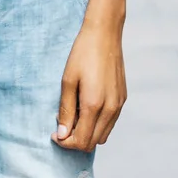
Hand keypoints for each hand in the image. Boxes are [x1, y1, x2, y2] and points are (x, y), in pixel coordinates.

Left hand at [54, 23, 126, 151]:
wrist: (104, 34)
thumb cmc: (83, 54)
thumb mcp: (68, 81)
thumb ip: (66, 111)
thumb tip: (63, 135)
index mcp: (94, 105)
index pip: (81, 141)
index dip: (65, 142)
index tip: (55, 134)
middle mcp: (110, 109)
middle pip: (92, 142)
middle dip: (75, 141)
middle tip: (62, 128)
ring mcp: (119, 105)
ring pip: (103, 135)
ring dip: (87, 134)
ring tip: (74, 117)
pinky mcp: (122, 99)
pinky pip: (110, 123)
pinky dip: (97, 125)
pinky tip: (86, 109)